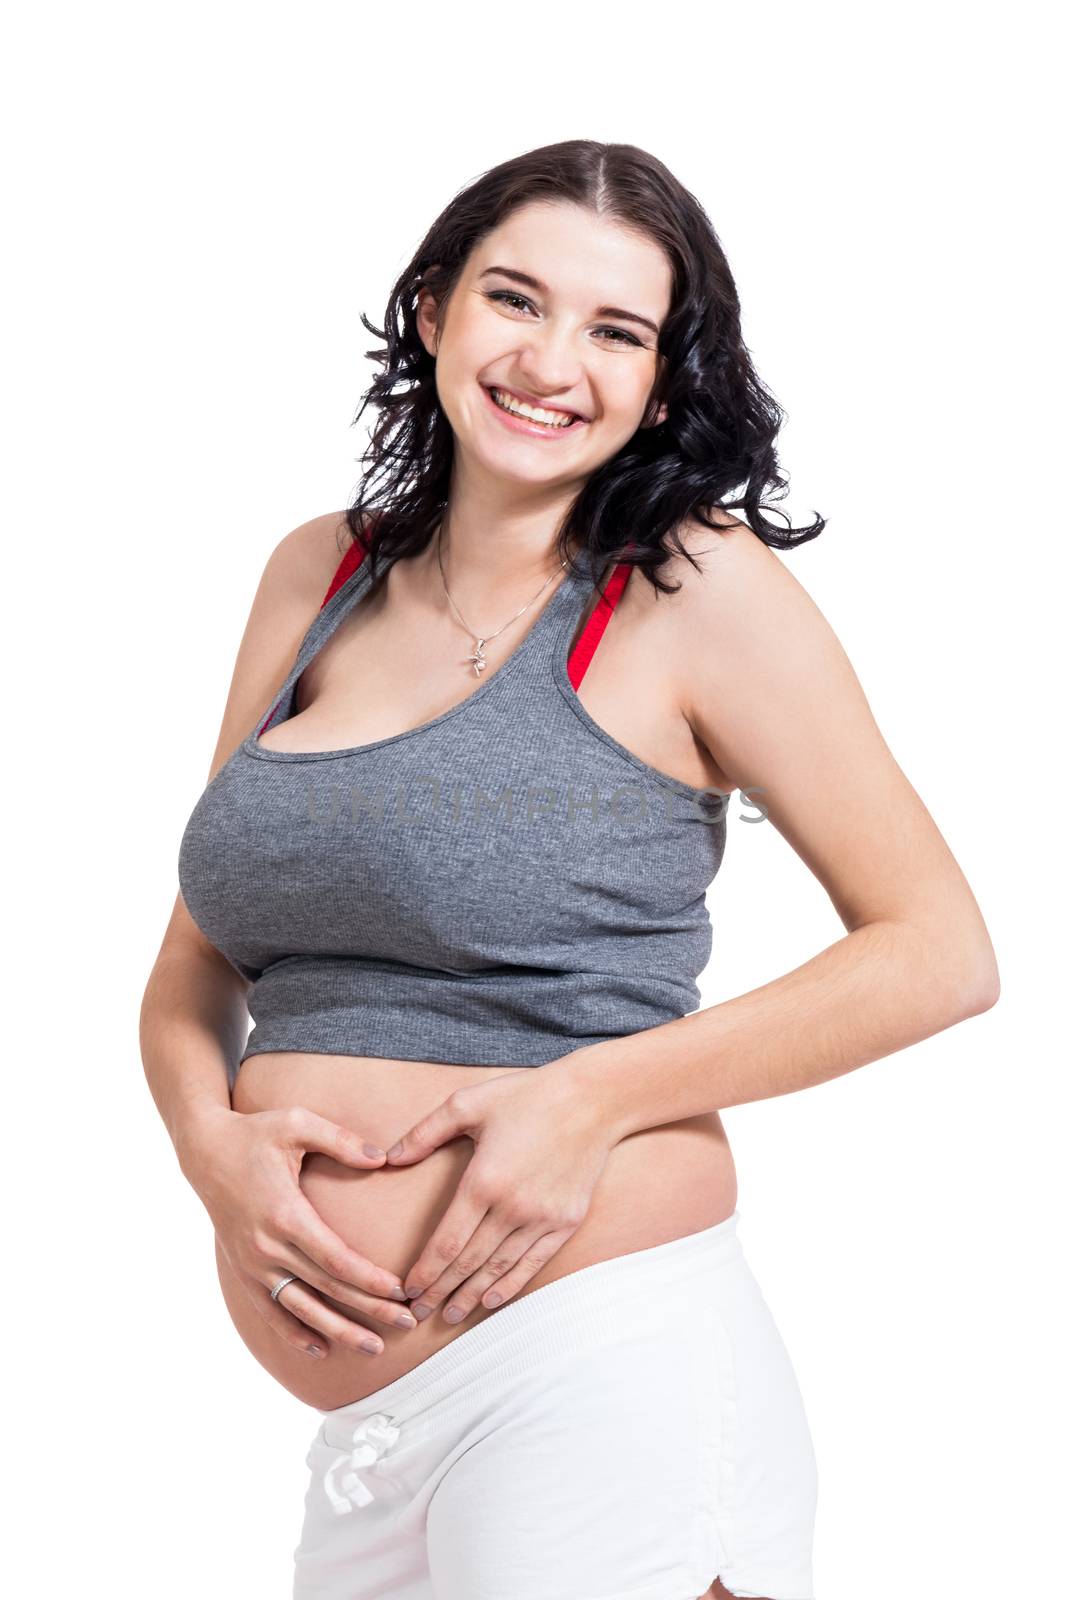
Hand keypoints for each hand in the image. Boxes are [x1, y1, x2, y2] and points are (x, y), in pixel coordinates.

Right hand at [182, 1105, 417, 1359]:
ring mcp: (253, 1263)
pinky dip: (294, 1333)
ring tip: (374, 1348)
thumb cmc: (255, 1133)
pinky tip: (320, 1349)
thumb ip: (341, 1140)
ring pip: (300, 1309)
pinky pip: (270, 1311)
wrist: (203, 1152)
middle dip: (369, 1309)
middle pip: (326, 1289)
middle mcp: (267, 1246)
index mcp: (284, 1213)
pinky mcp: (243, 1271)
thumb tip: (383, 1158)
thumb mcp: (297, 1123)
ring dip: (338, 1331)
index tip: (400, 1290)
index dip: (369, 1280)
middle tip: (407, 1323)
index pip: (334, 1258)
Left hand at [384, 1069, 616, 1322]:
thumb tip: (390, 1158)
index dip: (424, 1273)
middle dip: (440, 1292)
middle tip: (417, 1314)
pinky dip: (511, 1284)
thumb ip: (425, 1132)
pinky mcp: (566, 1221)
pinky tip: (491, 1299)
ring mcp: (543, 1217)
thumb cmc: (526, 1095)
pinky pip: (533, 1262)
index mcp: (483, 1180)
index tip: (407, 1289)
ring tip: (450, 1315)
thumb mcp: (467, 1102)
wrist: (592, 1100)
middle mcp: (513, 1207)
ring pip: (499, 1269)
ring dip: (471, 1295)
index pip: (446, 1243)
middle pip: (468, 1263)